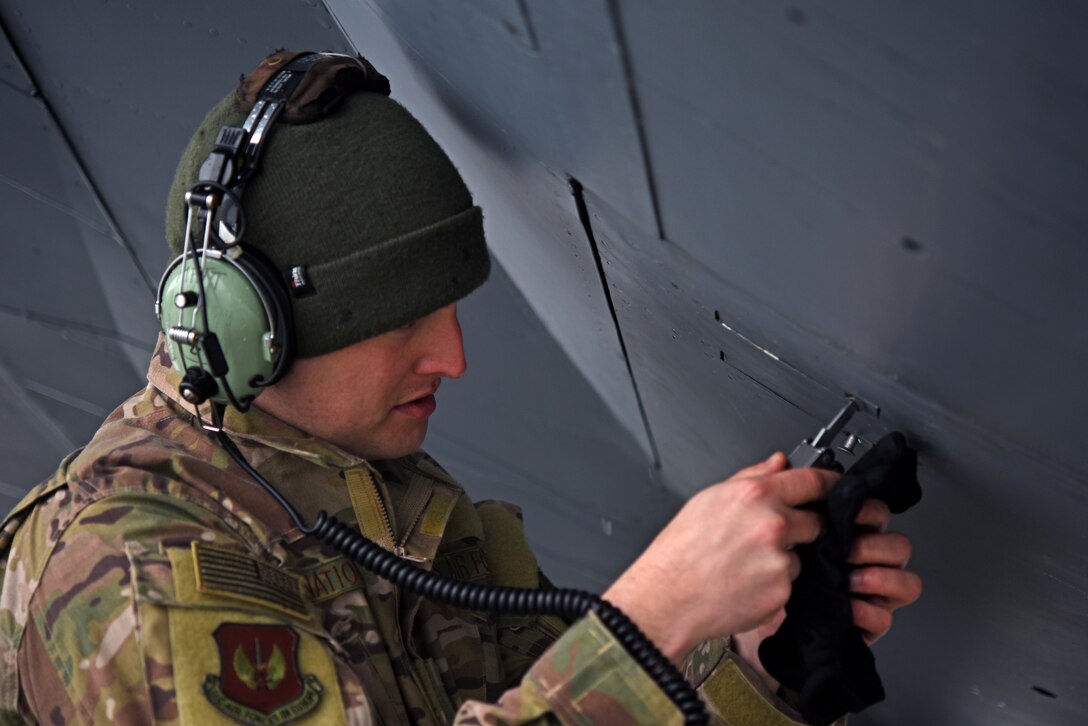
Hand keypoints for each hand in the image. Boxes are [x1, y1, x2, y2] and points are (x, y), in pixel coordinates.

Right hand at [603, 452, 838, 663]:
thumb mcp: (708, 499)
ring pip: (799, 556)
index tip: (835, 486)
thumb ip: (750, 476)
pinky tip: (744, 583)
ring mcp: (779, 561)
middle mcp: (772, 525)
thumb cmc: (680, 551)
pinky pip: (788, 584)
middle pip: (815, 522)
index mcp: (755, 495)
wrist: (667, 597)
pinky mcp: (781, 592)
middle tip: (767, 538)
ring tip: (744, 565)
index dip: (829, 483)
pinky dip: (772, 585)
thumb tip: (778, 463)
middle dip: (801, 529)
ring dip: (782, 560)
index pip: (811, 481)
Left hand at [733, 498, 922, 690]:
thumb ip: (767, 485)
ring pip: (905, 581)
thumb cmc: (753, 566)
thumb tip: (780, 461)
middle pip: (897, 545)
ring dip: (880, 577)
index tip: (852, 509)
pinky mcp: (861, 623)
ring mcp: (866, 592)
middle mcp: (861, 561)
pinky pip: (884, 618)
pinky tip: (849, 606)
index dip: (868, 510)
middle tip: (847, 548)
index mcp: (844, 533)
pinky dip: (870, 611)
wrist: (739, 607)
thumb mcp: (755, 520)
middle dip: (875, 544)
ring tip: (849, 578)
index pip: (873, 515)